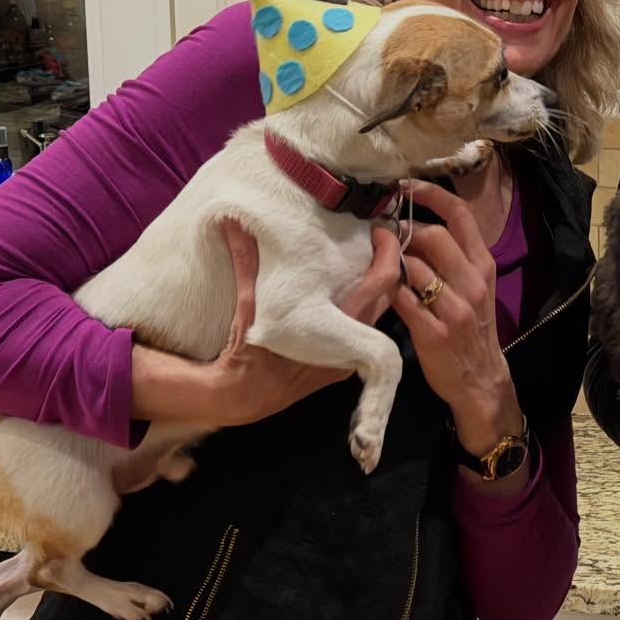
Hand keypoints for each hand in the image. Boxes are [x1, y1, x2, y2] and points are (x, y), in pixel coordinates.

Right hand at [209, 219, 404, 425]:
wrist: (243, 396)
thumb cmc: (247, 352)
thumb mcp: (248, 305)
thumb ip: (247, 262)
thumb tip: (231, 223)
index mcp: (339, 324)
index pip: (382, 282)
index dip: (388, 251)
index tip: (379, 230)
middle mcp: (353, 342)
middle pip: (388, 294)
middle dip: (385, 264)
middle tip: (372, 240)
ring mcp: (351, 356)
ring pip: (378, 313)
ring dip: (375, 287)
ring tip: (362, 259)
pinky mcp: (344, 365)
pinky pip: (366, 330)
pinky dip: (363, 308)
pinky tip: (348, 292)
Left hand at [393, 180, 523, 465]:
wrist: (479, 379)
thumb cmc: (472, 328)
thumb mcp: (475, 287)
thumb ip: (454, 257)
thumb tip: (416, 225)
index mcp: (483, 265)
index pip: (460, 214)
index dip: (431, 193)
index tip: (405, 185)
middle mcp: (473, 281)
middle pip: (433, 235)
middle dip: (404, 230)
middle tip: (386, 234)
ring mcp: (456, 307)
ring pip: (414, 266)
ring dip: (392, 262)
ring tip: (383, 265)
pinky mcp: (435, 331)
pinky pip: (403, 299)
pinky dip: (389, 292)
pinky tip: (382, 292)